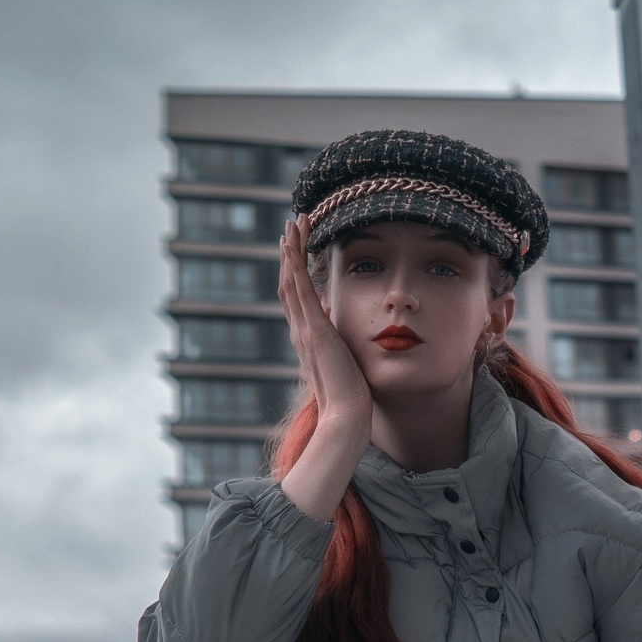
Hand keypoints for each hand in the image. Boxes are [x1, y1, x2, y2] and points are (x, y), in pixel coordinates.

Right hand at [276, 216, 373, 519]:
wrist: (347, 416)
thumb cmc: (352, 397)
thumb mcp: (347, 364)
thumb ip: (341, 346)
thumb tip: (342, 332)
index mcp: (310, 339)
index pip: (298, 298)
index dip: (296, 271)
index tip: (299, 249)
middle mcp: (302, 332)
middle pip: (289, 283)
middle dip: (291, 253)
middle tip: (292, 226)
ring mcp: (305, 330)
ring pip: (290, 281)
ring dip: (291, 251)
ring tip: (291, 224)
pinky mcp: (314, 330)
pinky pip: (299, 290)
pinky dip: (294, 266)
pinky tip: (292, 246)